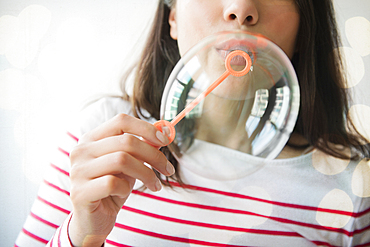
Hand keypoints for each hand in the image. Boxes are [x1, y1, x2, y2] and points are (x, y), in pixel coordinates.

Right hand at [68, 114, 173, 245]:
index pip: (121, 121)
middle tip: (167, 169)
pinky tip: (123, 195)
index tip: (165, 140)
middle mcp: (81, 151)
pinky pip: (112, 183)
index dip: (146, 128)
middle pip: (126, 141)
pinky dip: (125, 189)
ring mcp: (78, 171)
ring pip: (122, 160)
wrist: (93, 222)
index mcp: (92, 139)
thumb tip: (163, 131)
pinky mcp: (79, 192)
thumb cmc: (112, 189)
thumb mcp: (130, 165)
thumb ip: (141, 147)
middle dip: (154, 155)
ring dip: (146, 173)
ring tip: (154, 185)